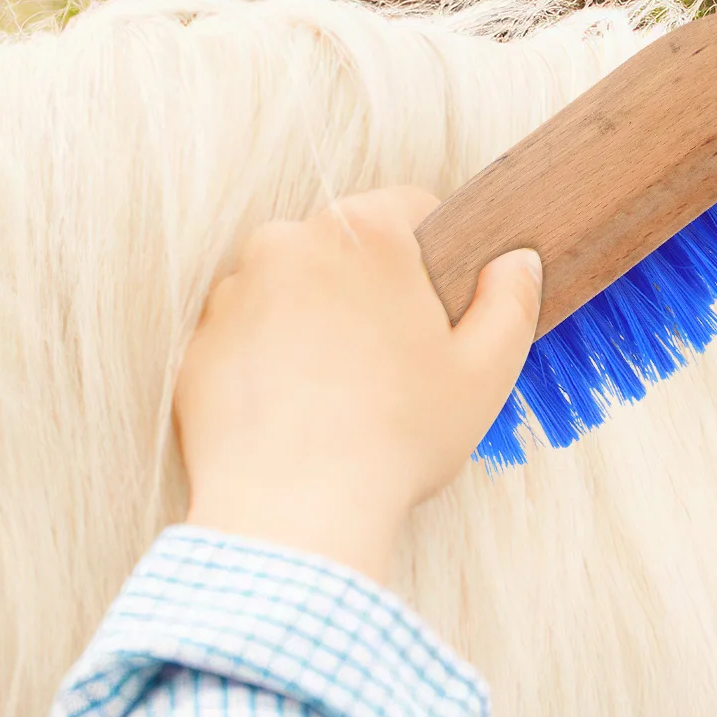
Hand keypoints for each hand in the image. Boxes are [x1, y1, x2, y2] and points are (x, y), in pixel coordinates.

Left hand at [174, 187, 541, 584]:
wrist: (293, 509)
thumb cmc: (397, 439)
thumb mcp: (485, 372)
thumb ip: (512, 301)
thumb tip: (516, 263)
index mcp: (365, 234)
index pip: (413, 207)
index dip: (438, 257)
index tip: (442, 312)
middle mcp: (289, 243)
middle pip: (349, 247)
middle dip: (375, 290)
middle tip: (400, 363)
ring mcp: (235, 291)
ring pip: (296, 287)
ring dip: (322, 321)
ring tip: (348, 394)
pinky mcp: (200, 341)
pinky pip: (251, 333)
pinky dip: (275, 358)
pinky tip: (304, 411)